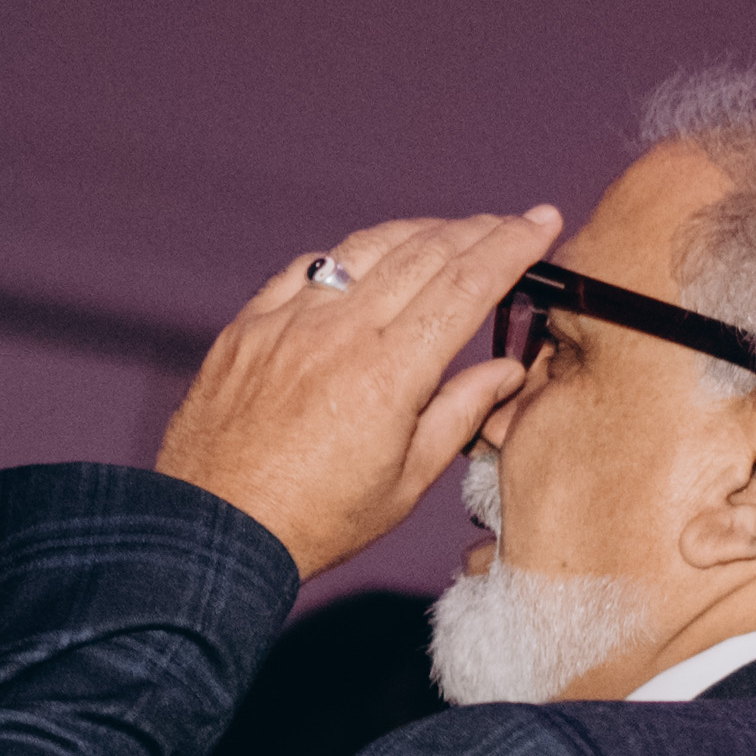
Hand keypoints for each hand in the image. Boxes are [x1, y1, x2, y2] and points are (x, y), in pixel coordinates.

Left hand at [153, 211, 563, 580]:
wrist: (212, 532)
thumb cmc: (313, 521)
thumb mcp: (405, 483)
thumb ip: (461, 414)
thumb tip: (506, 370)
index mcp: (389, 373)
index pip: (467, 284)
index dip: (513, 246)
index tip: (542, 223)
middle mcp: (340, 331)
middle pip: (425, 252)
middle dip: (478, 229)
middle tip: (510, 223)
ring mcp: (289, 321)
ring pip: (368, 247)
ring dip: (419, 230)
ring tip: (451, 232)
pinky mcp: (250, 325)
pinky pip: (309, 268)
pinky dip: (351, 255)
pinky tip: (367, 260)